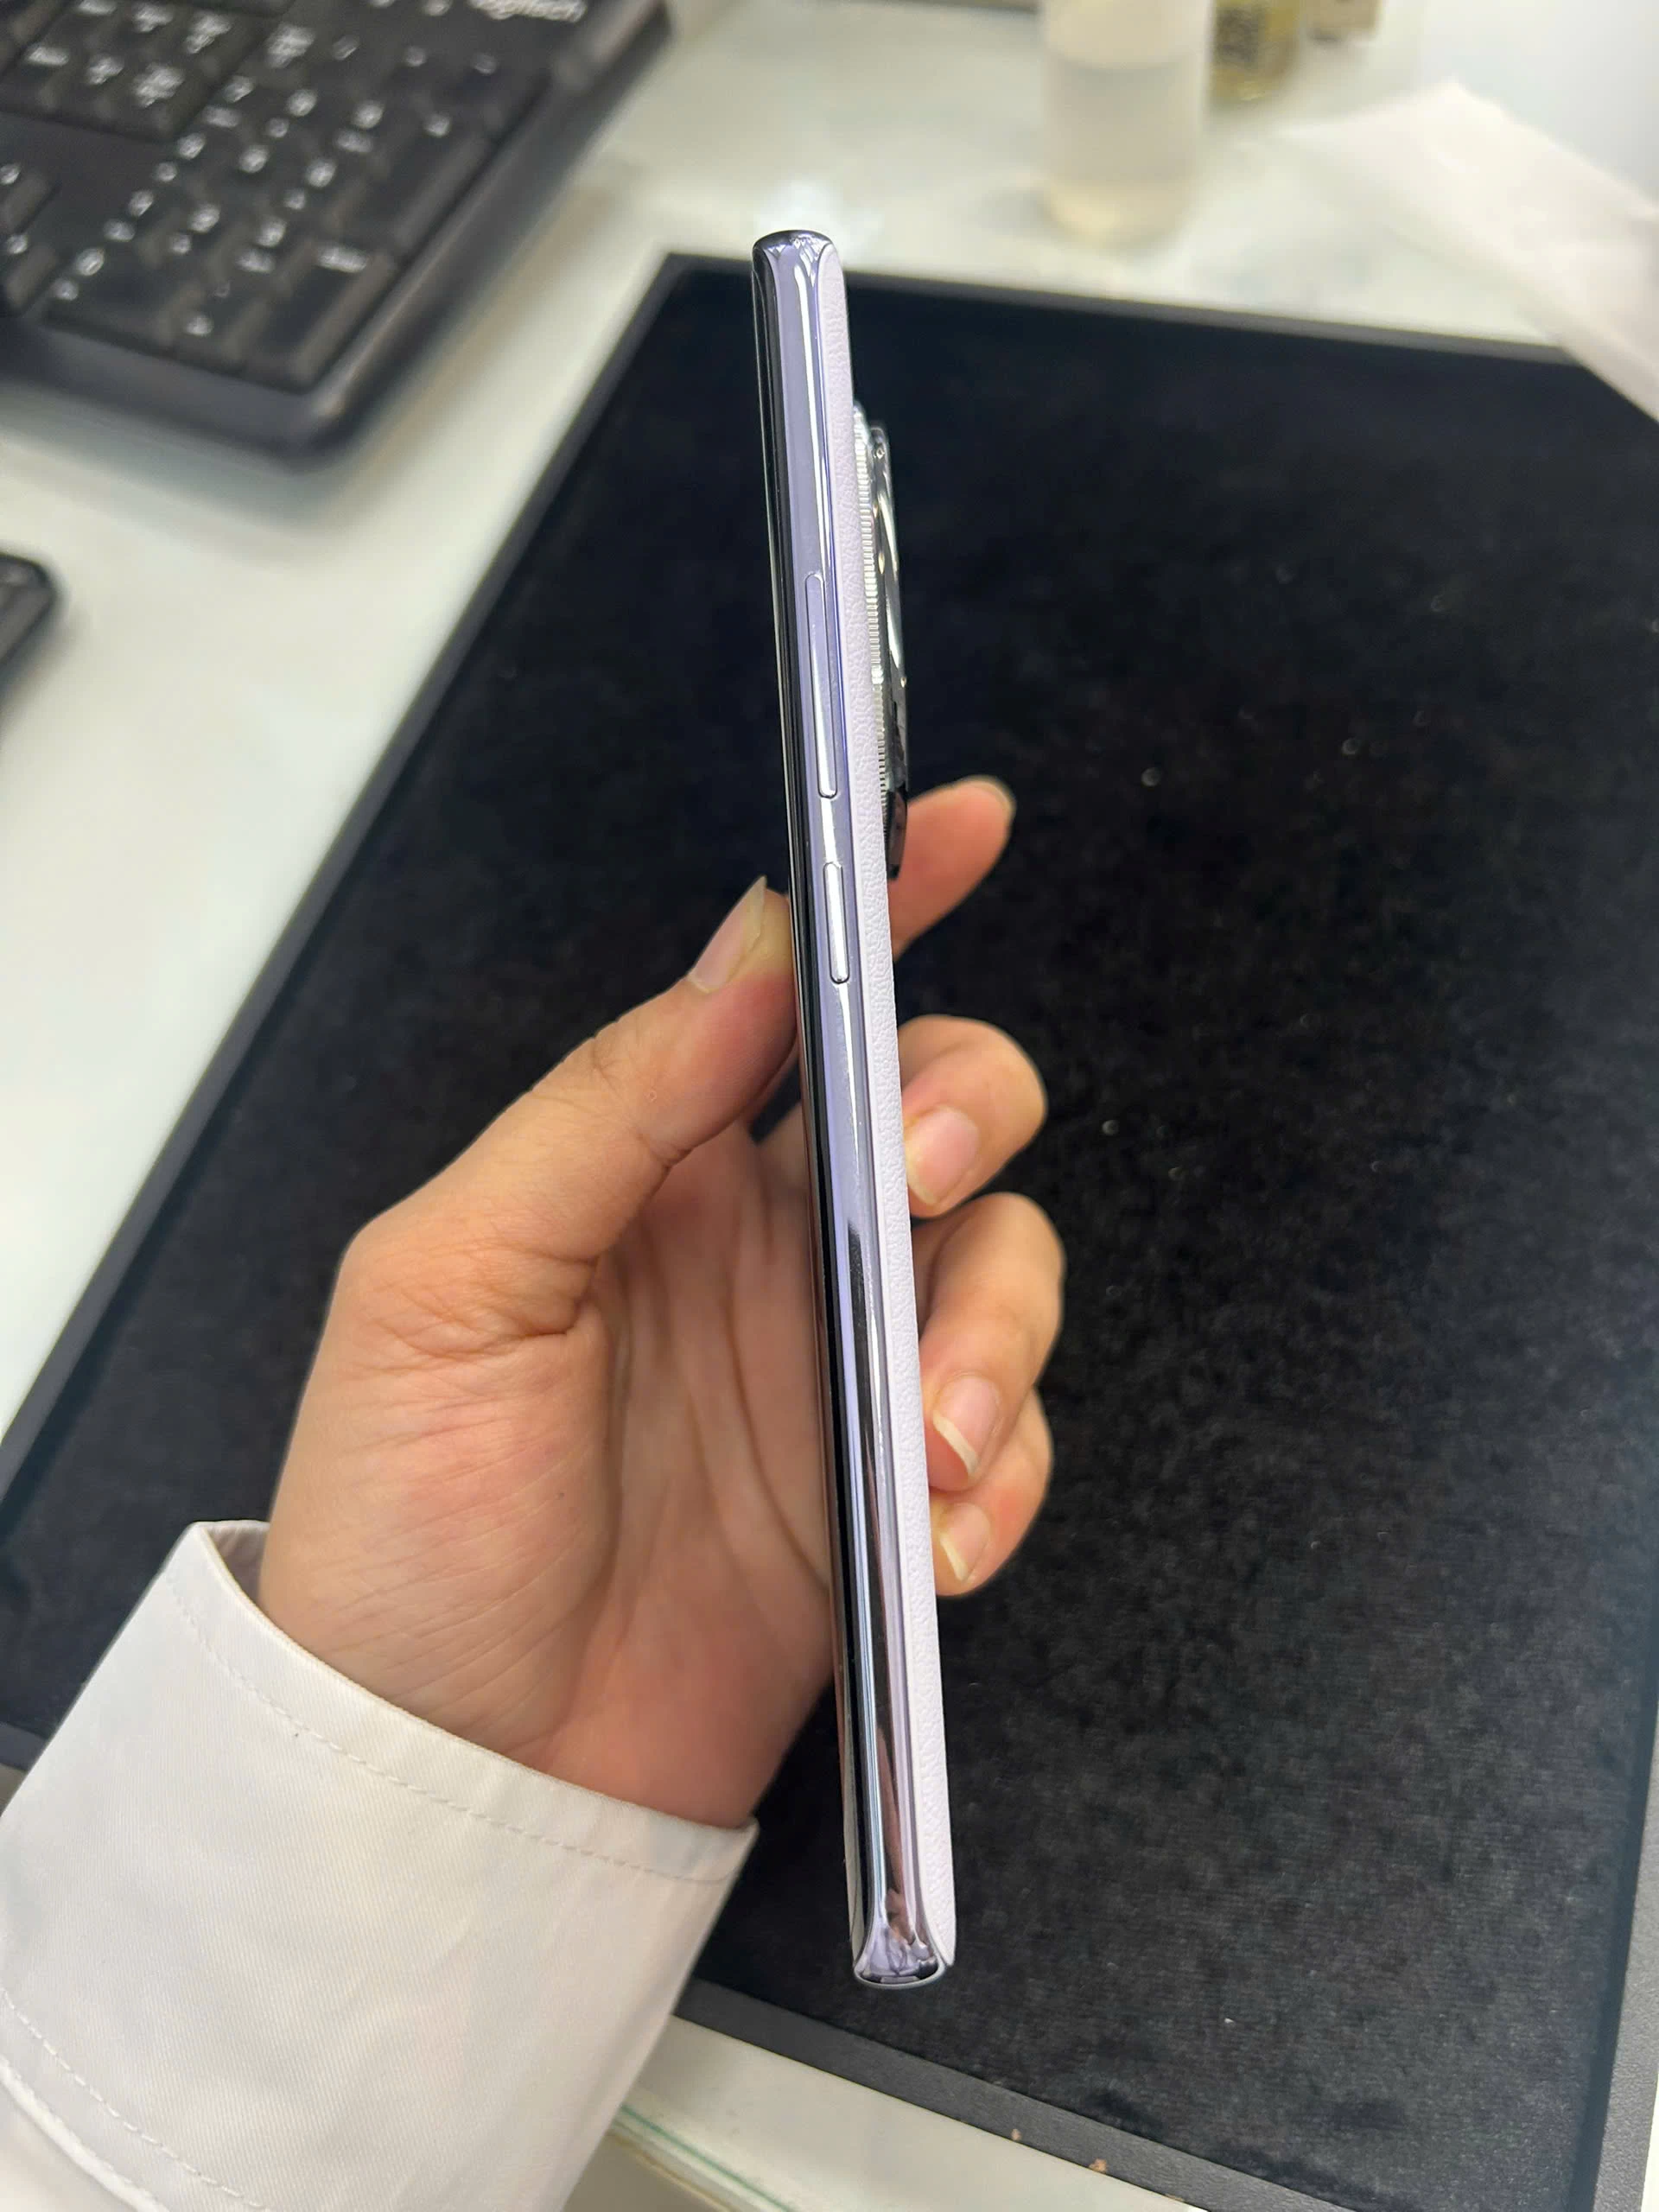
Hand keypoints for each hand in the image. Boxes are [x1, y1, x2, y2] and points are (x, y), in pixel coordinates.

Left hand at [258, 778, 1061, 1829]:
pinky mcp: (893, 1495)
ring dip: (996, 1334)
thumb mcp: (445, 1283)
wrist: (452, 1773)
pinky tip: (931, 1536)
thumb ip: (600, 1110)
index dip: (888, 902)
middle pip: (945, 1108)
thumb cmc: (408, 1526)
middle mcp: (764, 1249)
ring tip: (926, 1443)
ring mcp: (837, 1371)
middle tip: (913, 1184)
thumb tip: (747, 959)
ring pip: (1003, 1265)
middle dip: (966, 1113)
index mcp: (648, 1171)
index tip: (964, 825)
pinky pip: (1013, 1442)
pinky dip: (1003, 1477)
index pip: (791, 1000)